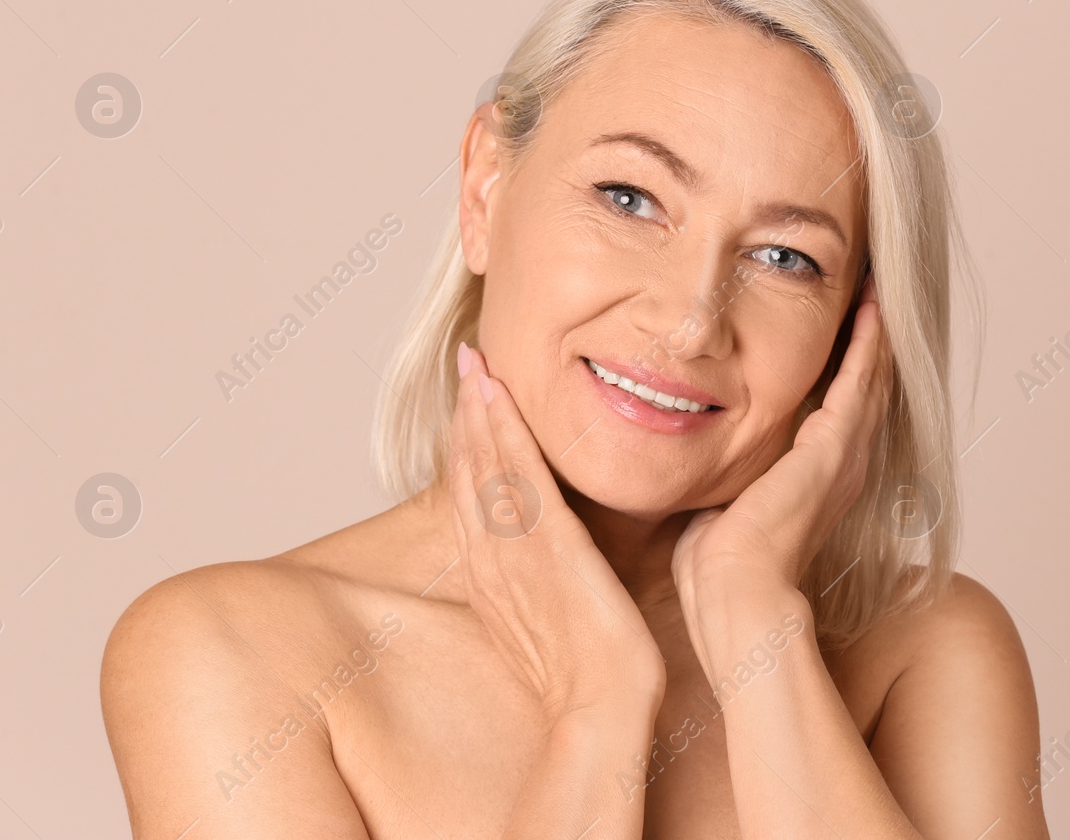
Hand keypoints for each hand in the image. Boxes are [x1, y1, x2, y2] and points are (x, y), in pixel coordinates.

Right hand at [448, 342, 666, 723]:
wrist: (603, 706)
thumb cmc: (591, 674)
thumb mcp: (555, 621)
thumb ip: (547, 586)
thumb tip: (558, 565)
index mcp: (492, 579)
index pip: (470, 500)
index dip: (467, 449)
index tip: (470, 408)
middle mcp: (491, 558)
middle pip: (469, 474)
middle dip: (467, 418)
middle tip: (469, 365)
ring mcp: (513, 548)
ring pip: (485, 466)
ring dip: (479, 410)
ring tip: (477, 362)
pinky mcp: (545, 541)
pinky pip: (515, 474)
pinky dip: (502, 429)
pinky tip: (497, 395)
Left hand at [672, 274, 892, 598]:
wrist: (735, 593)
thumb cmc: (718, 567)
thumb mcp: (722, 502)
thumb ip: (723, 475)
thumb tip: (694, 456)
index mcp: (819, 481)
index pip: (841, 410)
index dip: (847, 367)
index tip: (845, 327)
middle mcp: (843, 466)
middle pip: (868, 388)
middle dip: (870, 340)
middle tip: (872, 292)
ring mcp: (843, 457)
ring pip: (871, 378)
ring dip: (874, 331)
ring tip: (876, 288)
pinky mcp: (833, 447)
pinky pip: (860, 381)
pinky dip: (868, 342)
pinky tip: (871, 308)